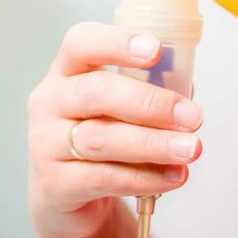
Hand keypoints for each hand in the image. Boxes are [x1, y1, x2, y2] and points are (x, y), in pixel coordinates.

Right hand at [27, 22, 202, 237]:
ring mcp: (45, 143)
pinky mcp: (54, 183)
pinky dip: (144, 178)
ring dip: (153, 144)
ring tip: (189, 149)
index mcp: (65, 71)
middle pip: (95, 92)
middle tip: (192, 116)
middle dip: (150, 103)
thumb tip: (186, 92)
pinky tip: (172, 176)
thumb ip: (147, 91)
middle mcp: (49, 101)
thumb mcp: (114, 107)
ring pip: (102, 139)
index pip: (80, 43)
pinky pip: (103, 178)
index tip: (155, 50)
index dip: (116, 43)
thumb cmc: (98, 136)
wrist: (64, 194)